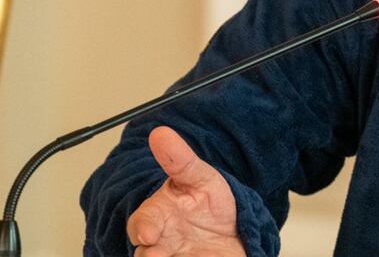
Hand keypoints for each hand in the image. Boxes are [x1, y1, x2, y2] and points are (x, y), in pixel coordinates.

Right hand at [126, 126, 245, 256]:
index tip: (148, 234)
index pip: (142, 222)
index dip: (142, 227)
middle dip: (148, 255)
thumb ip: (180, 160)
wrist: (237, 232)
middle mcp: (162, 241)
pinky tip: (200, 256)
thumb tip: (160, 133)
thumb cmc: (210, 205)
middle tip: (155, 255)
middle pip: (144, 252)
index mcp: (160, 215)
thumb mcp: (201, 178)